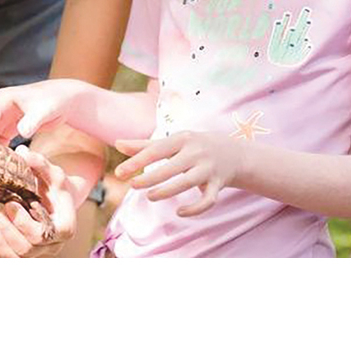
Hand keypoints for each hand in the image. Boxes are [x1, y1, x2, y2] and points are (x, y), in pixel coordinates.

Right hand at [0, 79, 102, 144]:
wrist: (67, 100)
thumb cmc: (56, 101)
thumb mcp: (45, 111)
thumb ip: (33, 121)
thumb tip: (22, 132)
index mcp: (3, 99)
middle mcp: (0, 107)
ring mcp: (4, 116)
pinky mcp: (10, 125)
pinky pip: (0, 140)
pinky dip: (0, 151)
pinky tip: (1, 165)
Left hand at [0, 145, 76, 257]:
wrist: (55, 202)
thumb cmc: (54, 187)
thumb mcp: (52, 172)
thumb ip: (40, 163)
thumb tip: (23, 152)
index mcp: (64, 228)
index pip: (42, 235)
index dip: (22, 222)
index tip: (10, 203)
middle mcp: (53, 246)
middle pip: (26, 248)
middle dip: (6, 228)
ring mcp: (39, 253)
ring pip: (15, 257)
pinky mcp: (25, 255)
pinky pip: (8, 259)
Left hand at [114, 131, 245, 217]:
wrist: (234, 153)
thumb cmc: (193, 146)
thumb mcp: (172, 142)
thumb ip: (145, 145)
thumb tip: (117, 144)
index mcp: (182, 139)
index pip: (156, 150)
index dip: (137, 161)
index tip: (119, 173)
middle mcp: (196, 152)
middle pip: (171, 167)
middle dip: (151, 178)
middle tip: (133, 185)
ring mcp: (209, 169)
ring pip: (188, 183)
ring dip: (167, 191)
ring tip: (150, 196)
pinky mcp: (219, 184)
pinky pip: (208, 200)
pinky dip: (195, 209)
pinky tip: (179, 212)